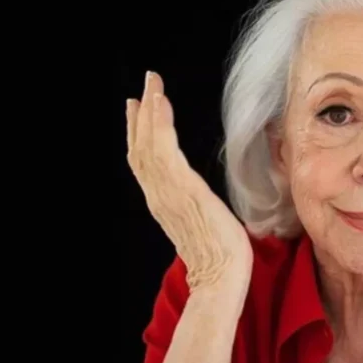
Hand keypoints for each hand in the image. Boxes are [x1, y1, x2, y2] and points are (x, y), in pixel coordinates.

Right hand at [126, 71, 251, 292]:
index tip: (140, 108)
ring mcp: (168, 192)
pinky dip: (160, 123)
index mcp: (164, 203)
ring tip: (152, 84)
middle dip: (142, 114)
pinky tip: (161, 103)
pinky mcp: (184, 188)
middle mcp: (160, 195)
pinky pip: (165, 149)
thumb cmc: (221, 258)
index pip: (146, 162)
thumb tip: (205, 199)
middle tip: (146, 84)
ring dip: (151, 110)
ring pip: (150, 143)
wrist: (222, 278)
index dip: (140, 133)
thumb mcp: (204, 224)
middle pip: (141, 147)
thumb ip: (197, 207)